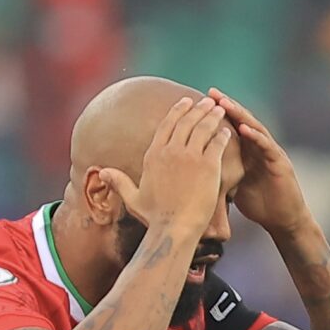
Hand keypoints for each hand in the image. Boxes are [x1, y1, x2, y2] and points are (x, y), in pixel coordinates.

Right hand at [101, 96, 231, 239]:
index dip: (177, 110)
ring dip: (212, 116)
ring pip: (203, 127)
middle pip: (187, 121)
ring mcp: (190, 157)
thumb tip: (101, 172)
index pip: (167, 124)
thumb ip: (119, 181)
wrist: (174, 229)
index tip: (186, 102)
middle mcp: (171, 151)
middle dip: (198, 108)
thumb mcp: (132, 198)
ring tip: (219, 109)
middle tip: (208, 101)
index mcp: (154, 155)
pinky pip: (217, 143)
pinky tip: (227, 131)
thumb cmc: (154, 218)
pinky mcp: (208, 166)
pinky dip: (222, 135)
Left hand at [208, 88, 310, 235]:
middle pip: (240, 121)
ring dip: (240, 114)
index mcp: (245, 151)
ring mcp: (270, 153)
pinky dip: (255, 136)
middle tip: (210, 92)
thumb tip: (193, 171)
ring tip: (225, 103)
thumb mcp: (233, 185)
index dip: (215, 115)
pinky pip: (266, 146)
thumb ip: (219, 173)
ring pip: (254, 128)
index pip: (229, 127)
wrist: (283, 221)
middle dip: (226, 106)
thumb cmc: (258, 204)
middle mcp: (258, 147)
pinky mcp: (280, 163)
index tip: (197, 103)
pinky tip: (244, 127)